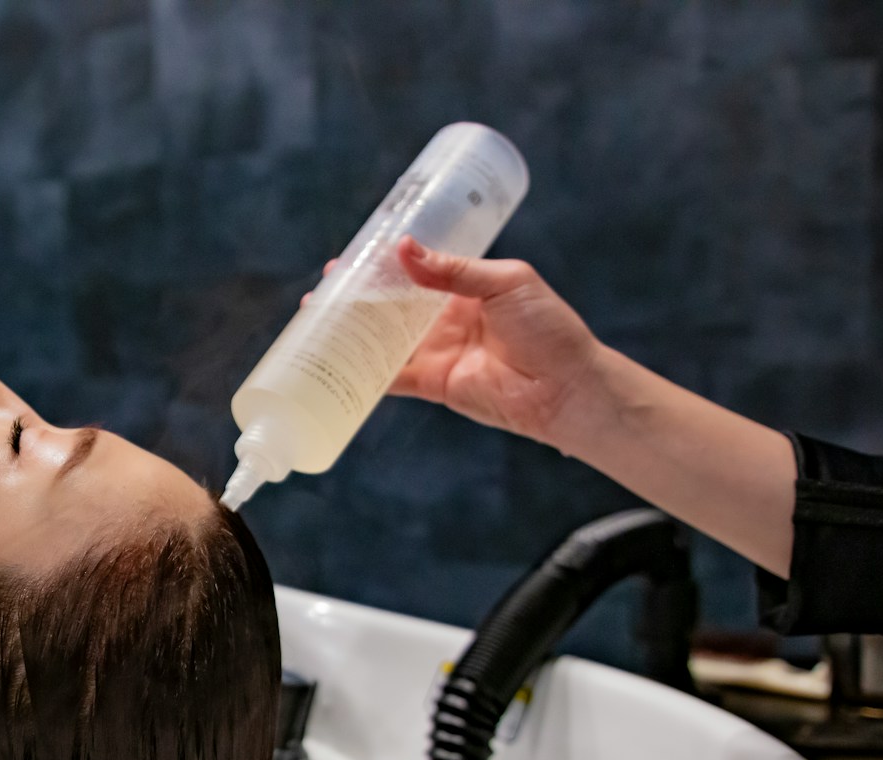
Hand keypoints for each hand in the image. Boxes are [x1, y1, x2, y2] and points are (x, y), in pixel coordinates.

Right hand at [305, 238, 609, 447]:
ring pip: (383, 340)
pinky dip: (364, 373)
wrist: (566, 386)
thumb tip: (405, 249)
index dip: (382, 263)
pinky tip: (335, 363)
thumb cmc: (548, 328)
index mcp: (463, 288)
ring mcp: (436, 352)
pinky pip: (391, 378)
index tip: (353, 254)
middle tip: (323, 288)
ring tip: (316, 320)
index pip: (413, 270)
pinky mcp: (433, 384)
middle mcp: (444, 319)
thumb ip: (454, 270)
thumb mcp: (505, 282)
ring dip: (351, 331)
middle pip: (390, 305)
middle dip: (356, 297)